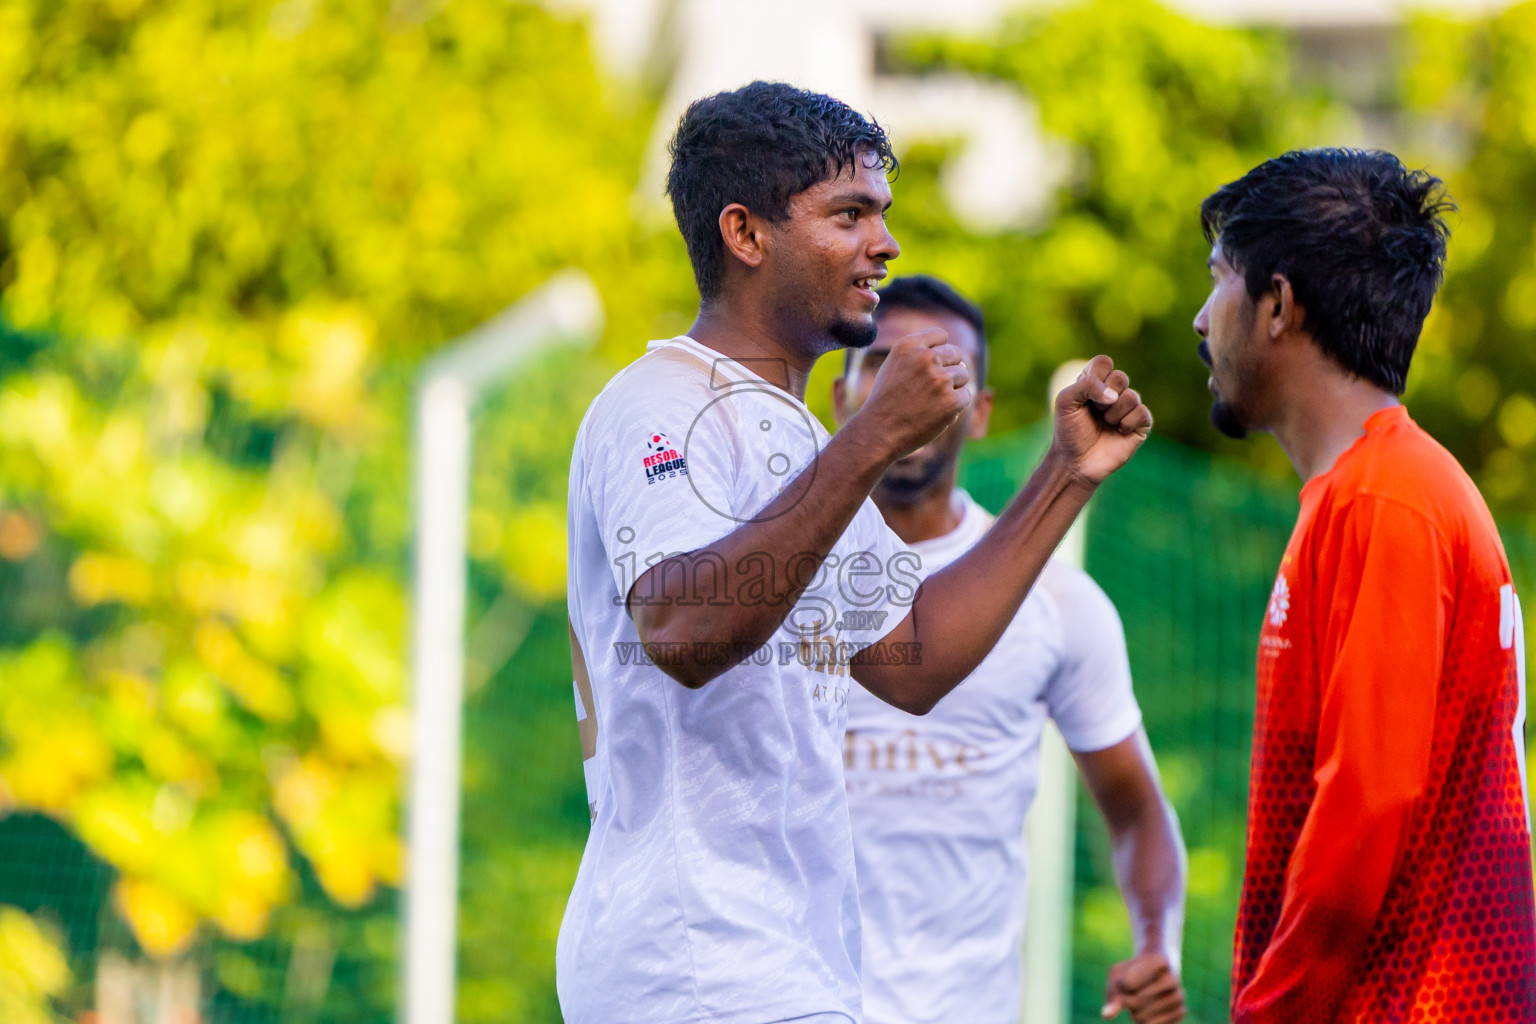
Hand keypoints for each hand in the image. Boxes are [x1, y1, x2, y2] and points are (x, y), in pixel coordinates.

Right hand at [848, 327, 971, 462]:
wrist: (879, 432)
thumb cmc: (887, 401)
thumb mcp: (895, 366)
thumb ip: (921, 354)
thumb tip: (960, 360)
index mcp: (908, 346)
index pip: (940, 335)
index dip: (937, 351)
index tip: (926, 368)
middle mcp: (925, 358)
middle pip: (955, 354)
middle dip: (947, 369)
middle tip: (929, 389)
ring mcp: (940, 379)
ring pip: (963, 374)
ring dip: (952, 387)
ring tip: (931, 401)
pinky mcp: (951, 401)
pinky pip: (966, 395)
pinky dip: (955, 405)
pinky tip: (936, 413)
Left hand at [1051, 354, 1151, 484]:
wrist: (1076, 461)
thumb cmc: (1069, 431)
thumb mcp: (1066, 401)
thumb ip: (1086, 385)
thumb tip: (1114, 395)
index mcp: (1095, 382)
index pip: (1104, 362)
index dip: (1096, 376)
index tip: (1085, 395)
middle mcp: (1114, 392)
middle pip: (1120, 377)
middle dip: (1104, 397)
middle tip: (1095, 411)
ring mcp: (1128, 408)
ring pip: (1132, 396)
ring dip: (1113, 413)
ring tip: (1105, 423)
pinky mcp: (1141, 424)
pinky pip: (1142, 412)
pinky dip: (1126, 422)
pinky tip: (1118, 431)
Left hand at [1101, 950, 1185, 1023]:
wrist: (1156, 974)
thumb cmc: (1132, 973)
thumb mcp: (1118, 976)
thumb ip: (1112, 994)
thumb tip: (1106, 1015)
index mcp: (1159, 960)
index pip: (1129, 984)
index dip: (1122, 985)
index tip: (1127, 979)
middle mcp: (1173, 978)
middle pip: (1135, 1001)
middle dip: (1127, 1001)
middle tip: (1131, 994)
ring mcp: (1179, 995)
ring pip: (1143, 1016)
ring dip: (1134, 1013)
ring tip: (1139, 1003)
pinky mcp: (1181, 1011)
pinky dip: (1145, 1022)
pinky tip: (1147, 1012)